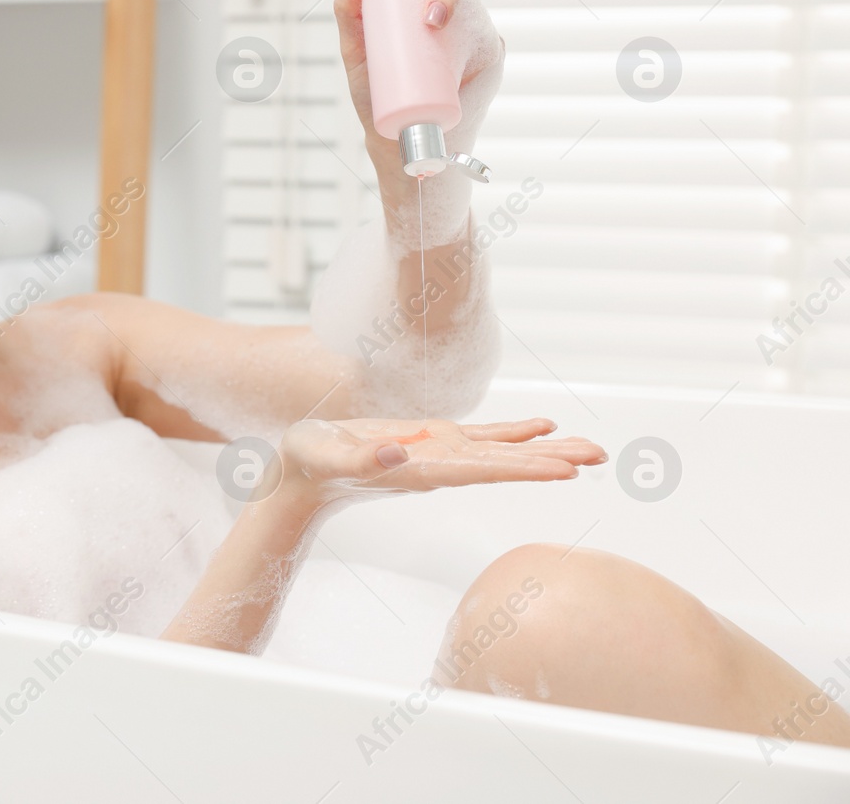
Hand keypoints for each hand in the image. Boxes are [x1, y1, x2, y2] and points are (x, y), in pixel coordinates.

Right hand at [273, 415, 605, 514]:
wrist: (301, 476)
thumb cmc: (308, 465)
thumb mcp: (327, 456)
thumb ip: (361, 460)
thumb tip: (397, 454)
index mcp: (422, 471)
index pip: (484, 470)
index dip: (525, 467)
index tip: (565, 471)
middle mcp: (442, 466)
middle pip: (508, 464)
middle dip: (554, 459)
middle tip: (602, 457)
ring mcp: (441, 454)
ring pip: (505, 451)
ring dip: (547, 449)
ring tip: (591, 450)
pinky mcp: (433, 440)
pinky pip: (484, 437)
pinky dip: (516, 433)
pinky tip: (544, 427)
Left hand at [334, 0, 505, 157]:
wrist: (394, 141)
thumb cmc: (377, 90)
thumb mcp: (357, 51)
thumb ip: (349, 14)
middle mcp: (454, 11)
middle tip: (427, 2)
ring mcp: (474, 36)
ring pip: (477, 7)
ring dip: (460, 6)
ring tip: (431, 21)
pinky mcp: (489, 63)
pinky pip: (491, 44)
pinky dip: (478, 40)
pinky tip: (466, 46)